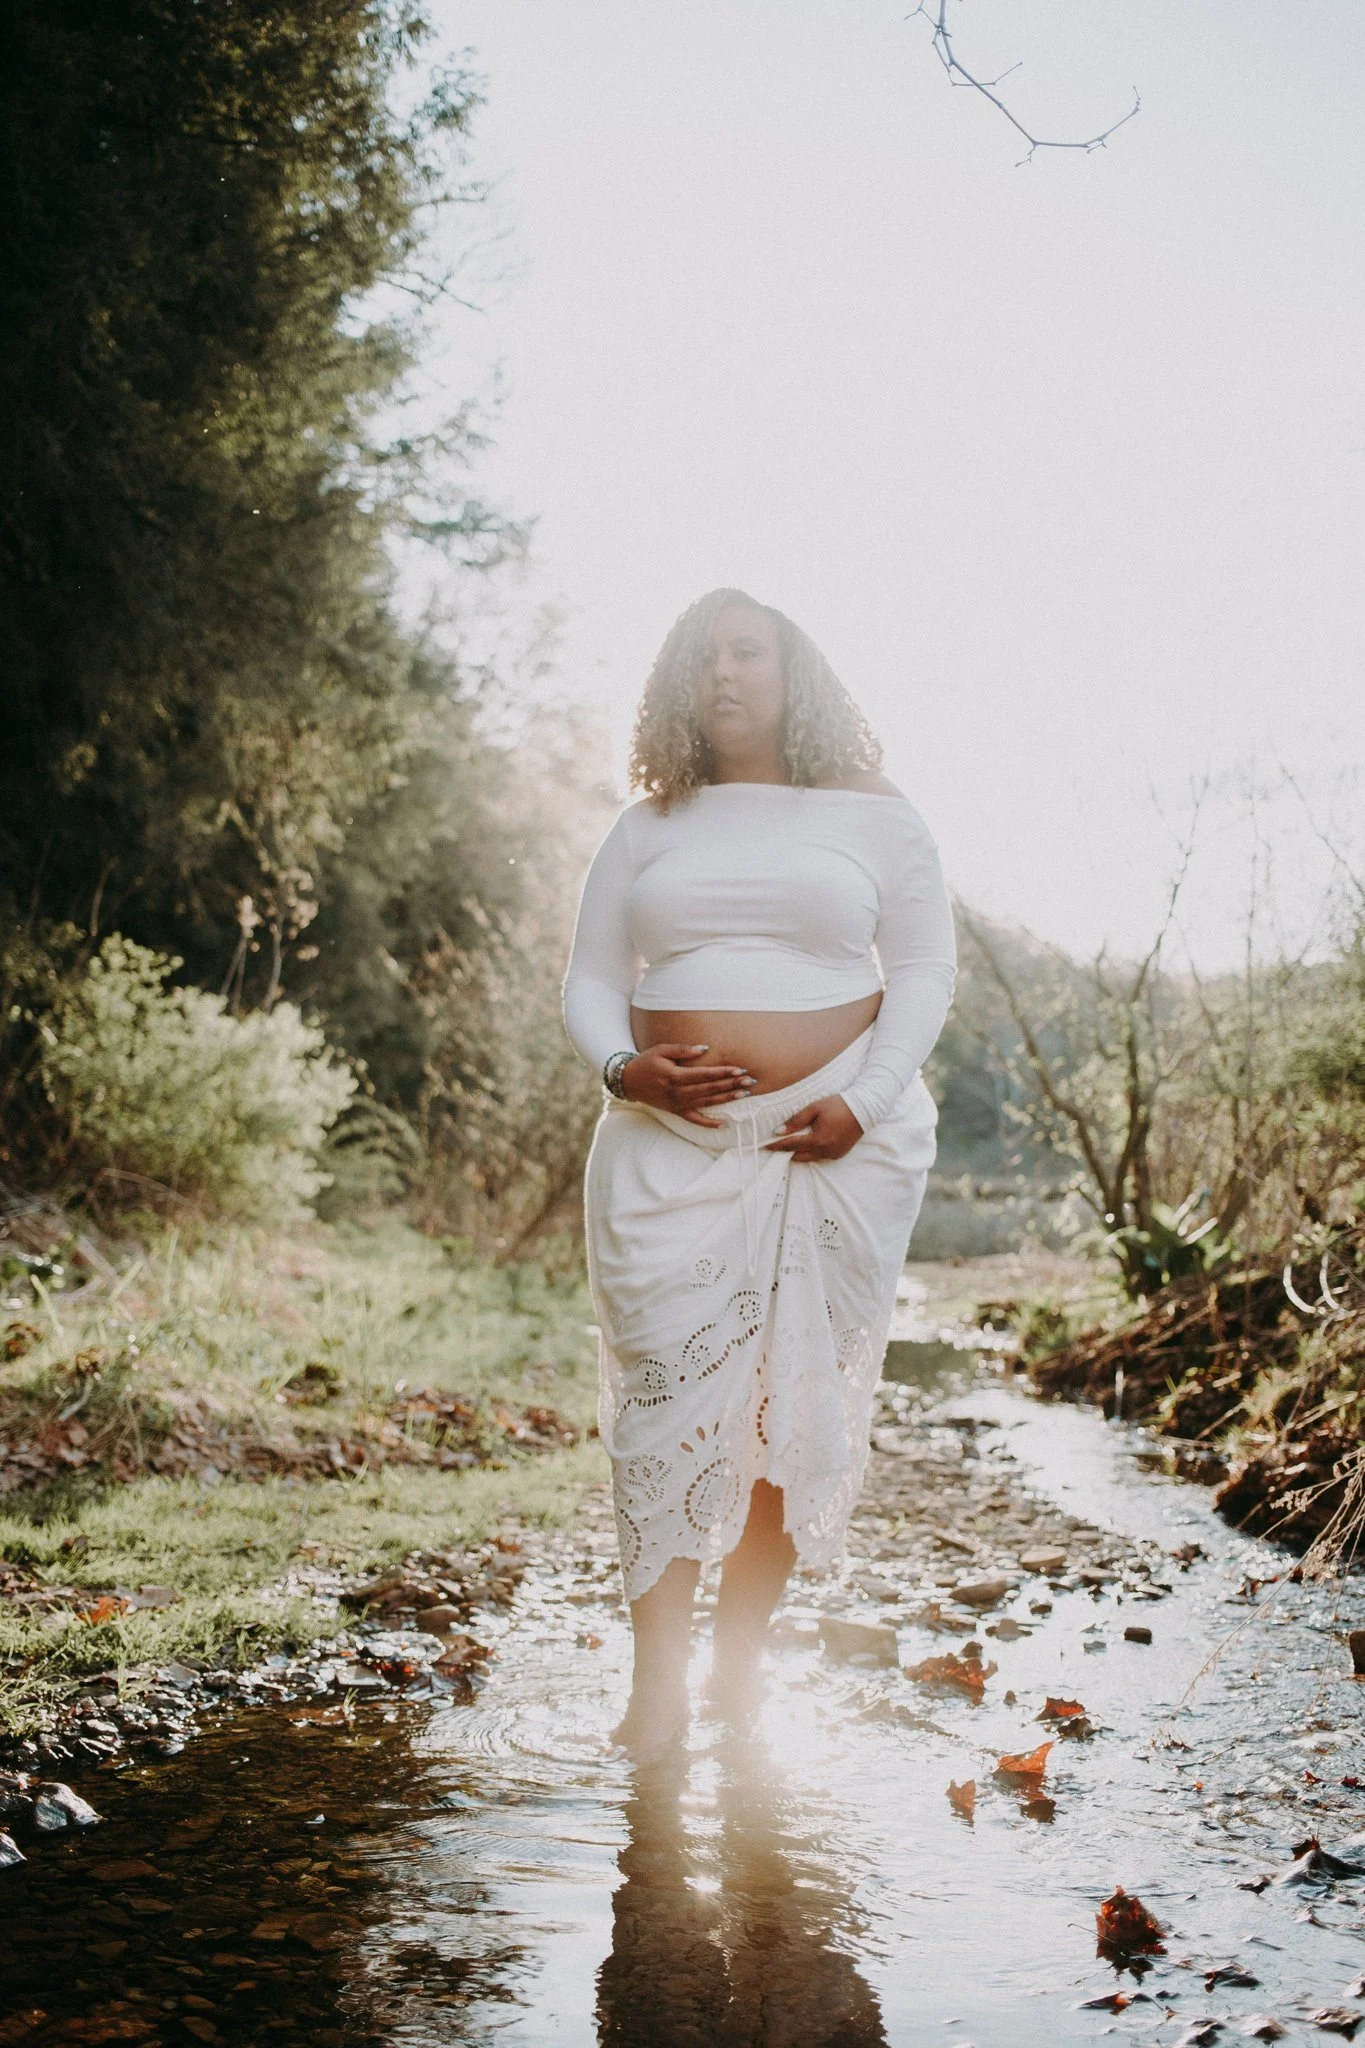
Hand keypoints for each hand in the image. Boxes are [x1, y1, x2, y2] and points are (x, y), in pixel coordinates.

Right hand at [620, 1043, 756, 1126]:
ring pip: (707, 1103)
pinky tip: (725, 1124)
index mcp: (675, 1076)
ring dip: (727, 1099)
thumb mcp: (661, 1050)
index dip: (723, 1072)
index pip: (704, 1074)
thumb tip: (705, 1048)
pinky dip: (710, 1124)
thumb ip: (683, 1050)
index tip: (740, 1069)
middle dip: (731, 1084)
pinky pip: (695, 1120)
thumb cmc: (646, 1062)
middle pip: (710, 1089)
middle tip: (750, 1081)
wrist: (628, 1081)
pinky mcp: (676, 1112)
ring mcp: (678, 1104)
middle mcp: (678, 1092)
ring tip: (744, 1095)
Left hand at [763, 1094, 864, 1162]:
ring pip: (810, 1158)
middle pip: (798, 1156)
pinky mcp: (839, 1154)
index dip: (776, 1145)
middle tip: (777, 1144)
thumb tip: (779, 1131)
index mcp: (817, 1140)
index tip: (764, 1145)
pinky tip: (810, 1142)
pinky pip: (821, 1156)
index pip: (790, 1145)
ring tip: (792, 1142)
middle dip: (787, 1151)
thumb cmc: (838, 1105)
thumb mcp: (814, 1108)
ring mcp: (833, 1154)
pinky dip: (813, 1151)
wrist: (863, 1109)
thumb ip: (796, 1121)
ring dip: (800, 1152)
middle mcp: (825, 1151)